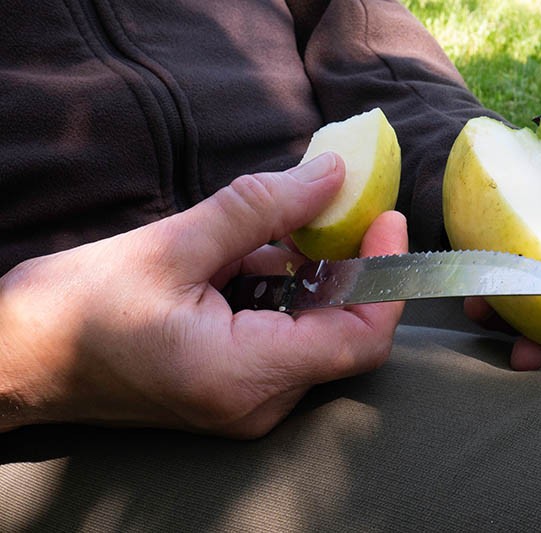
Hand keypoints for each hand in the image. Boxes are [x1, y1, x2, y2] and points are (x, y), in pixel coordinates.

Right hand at [0, 153, 406, 436]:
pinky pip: (283, 341)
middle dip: (347, 267)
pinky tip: (253, 258)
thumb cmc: (77, 307)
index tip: (385, 219)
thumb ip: (260, 208)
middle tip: (336, 208)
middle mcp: (257, 403)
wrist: (21, 359)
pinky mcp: (233, 392)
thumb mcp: (173, 244)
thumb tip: (331, 175)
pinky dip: (282, 294)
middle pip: (342, 334)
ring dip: (309, 275)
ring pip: (314, 333)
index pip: (360, 339)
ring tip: (280, 227)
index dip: (387, 277)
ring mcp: (246, 404)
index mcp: (244, 375)